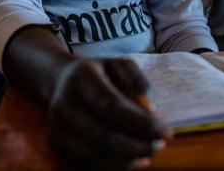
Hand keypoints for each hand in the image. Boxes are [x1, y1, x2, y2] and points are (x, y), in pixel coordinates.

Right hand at [48, 58, 168, 169]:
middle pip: (101, 136)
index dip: (141, 123)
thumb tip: (150, 110)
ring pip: (93, 156)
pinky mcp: (57, 145)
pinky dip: (112, 167)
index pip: (112, 107)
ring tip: (148, 156)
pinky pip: (85, 164)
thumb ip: (138, 81)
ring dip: (126, 161)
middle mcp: (63, 104)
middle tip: (160, 146)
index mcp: (81, 78)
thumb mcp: (119, 64)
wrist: (58, 80)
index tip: (166, 131)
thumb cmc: (98, 74)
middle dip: (136, 146)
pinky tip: (132, 161)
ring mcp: (57, 127)